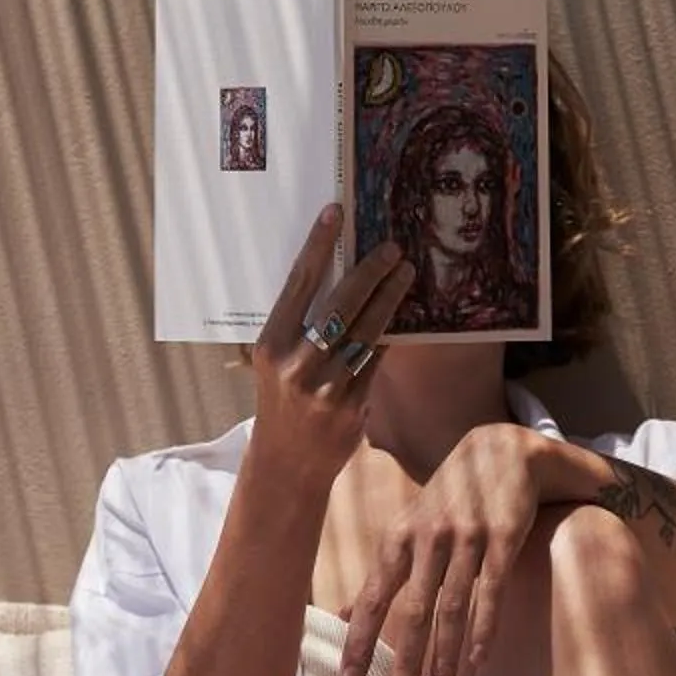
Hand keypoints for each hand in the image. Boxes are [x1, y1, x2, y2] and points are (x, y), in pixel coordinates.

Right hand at [249, 206, 413, 490]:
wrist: (287, 463)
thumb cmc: (283, 399)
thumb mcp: (278, 361)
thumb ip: (302, 325)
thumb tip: (343, 273)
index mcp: (270, 344)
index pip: (297, 284)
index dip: (317, 245)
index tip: (335, 213)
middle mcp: (294, 364)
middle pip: (339, 304)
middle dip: (369, 271)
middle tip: (393, 248)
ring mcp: (325, 387)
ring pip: (366, 331)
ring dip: (389, 298)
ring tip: (406, 272)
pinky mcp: (352, 406)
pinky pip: (377, 359)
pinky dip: (389, 334)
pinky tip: (401, 315)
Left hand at [338, 424, 551, 675]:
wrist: (501, 449)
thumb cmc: (448, 498)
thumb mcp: (407, 528)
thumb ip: (380, 574)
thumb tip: (340, 617)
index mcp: (399, 537)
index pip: (373, 597)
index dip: (360, 640)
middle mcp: (429, 536)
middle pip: (413, 609)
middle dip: (405, 661)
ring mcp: (467, 536)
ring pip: (452, 606)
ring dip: (444, 655)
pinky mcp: (504, 536)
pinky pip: (493, 589)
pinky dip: (485, 626)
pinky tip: (479, 660)